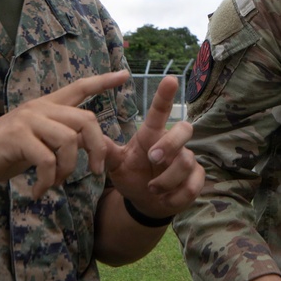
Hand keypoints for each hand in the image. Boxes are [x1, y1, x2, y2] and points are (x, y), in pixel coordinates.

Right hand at [0, 70, 129, 197]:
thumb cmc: (1, 154)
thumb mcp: (36, 143)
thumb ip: (60, 139)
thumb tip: (90, 144)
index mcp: (45, 106)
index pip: (80, 87)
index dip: (103, 82)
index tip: (125, 76)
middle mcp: (39, 107)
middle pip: (86, 121)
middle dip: (97, 149)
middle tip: (93, 173)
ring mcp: (27, 120)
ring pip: (70, 142)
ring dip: (67, 171)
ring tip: (53, 184)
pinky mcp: (17, 137)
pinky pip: (48, 160)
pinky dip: (47, 181)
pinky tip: (37, 192)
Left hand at [105, 75, 203, 217]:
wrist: (146, 202)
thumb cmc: (132, 175)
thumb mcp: (116, 164)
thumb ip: (106, 151)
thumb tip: (85, 136)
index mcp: (152, 134)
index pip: (160, 110)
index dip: (165, 95)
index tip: (170, 78)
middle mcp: (172, 143)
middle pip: (185, 129)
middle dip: (170, 143)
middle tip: (152, 158)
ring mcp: (186, 160)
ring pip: (187, 161)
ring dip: (167, 179)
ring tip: (151, 188)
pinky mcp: (195, 179)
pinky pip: (194, 184)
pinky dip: (178, 196)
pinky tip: (165, 200)